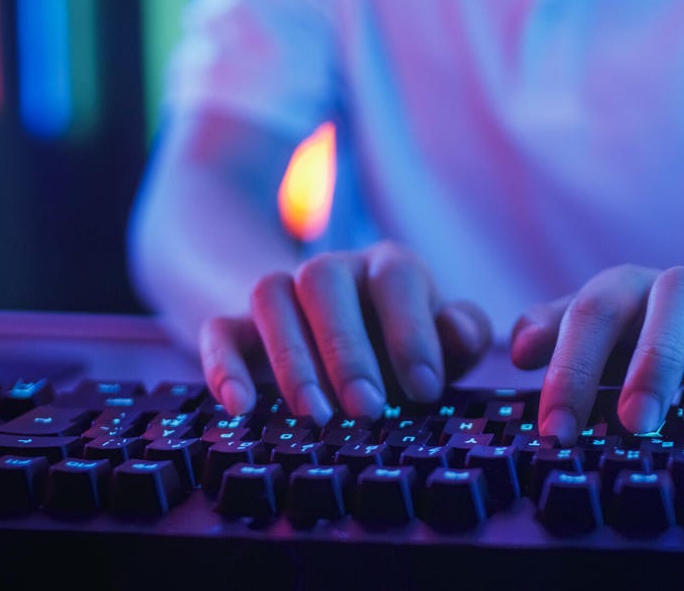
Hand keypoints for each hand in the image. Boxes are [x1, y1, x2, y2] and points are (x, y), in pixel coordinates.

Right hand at [200, 241, 493, 422]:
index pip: (396, 277)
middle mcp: (331, 269)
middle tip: (367, 409)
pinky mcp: (239, 326)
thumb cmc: (404, 343)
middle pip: (324, 281)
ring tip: (315, 416)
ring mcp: (281, 292)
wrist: (340, 336)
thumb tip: (460, 332)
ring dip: (291, 359)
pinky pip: (219, 330)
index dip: (410, 332)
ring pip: (270, 297)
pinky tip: (241, 407)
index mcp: (389, 266)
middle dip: (346, 350)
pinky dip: (223, 365)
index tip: (425, 389)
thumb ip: (464, 333)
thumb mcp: (445, 340)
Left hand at [511, 265, 683, 445]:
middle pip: (675, 295)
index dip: (572, 368)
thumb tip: (519, 348)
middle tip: (634, 424)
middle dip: (654, 360)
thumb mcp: (595, 332)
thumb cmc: (641, 333)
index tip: (557, 431)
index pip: (595, 310)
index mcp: (631, 286)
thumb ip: (554, 332)